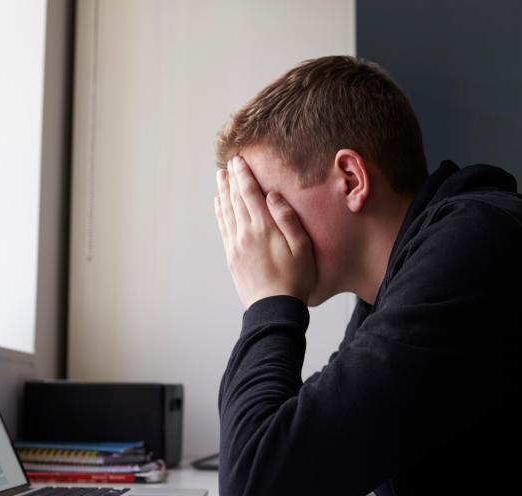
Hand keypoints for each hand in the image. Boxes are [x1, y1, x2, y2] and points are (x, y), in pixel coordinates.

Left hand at [215, 156, 316, 308]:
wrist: (274, 308)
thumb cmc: (295, 279)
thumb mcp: (302, 248)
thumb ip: (288, 219)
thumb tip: (272, 195)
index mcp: (264, 228)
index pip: (250, 194)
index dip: (244, 175)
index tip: (239, 160)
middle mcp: (246, 234)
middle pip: (236, 199)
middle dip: (232, 179)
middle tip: (229, 162)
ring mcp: (236, 245)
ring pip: (226, 211)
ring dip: (223, 192)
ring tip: (220, 176)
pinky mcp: (232, 257)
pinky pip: (223, 227)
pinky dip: (220, 212)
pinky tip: (219, 204)